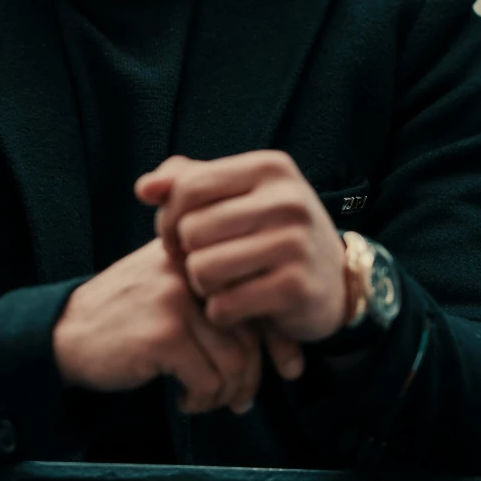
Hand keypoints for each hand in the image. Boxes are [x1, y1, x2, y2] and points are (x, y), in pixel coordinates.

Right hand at [52, 236, 264, 414]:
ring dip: (224, 395)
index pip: (258, 299)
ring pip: (235, 362)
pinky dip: (201, 402)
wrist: (64, 333)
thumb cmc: (123, 321)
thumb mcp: (172, 294)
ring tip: (205, 402)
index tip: (289, 369)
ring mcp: (177, 301)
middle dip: (250, 379)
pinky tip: (184, 401)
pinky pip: (208, 381)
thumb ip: (218, 305)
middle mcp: (191, 272)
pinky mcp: (164, 334)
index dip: (279, 341)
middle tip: (239, 401)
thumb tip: (278, 347)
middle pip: (251, 335)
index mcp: (198, 259)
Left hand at [135, 151, 349, 378]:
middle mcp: (287, 200)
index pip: (188, 187)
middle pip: (192, 230)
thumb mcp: (240, 197)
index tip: (178, 237)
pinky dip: (221, 312)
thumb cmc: (273, 233)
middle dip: (186, 255)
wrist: (337, 280)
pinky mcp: (296, 288)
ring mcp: (295, 244)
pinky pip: (224, 305)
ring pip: (203, 269)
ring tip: (220, 285)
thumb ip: (190, 182)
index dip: (169, 218)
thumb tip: (144, 188)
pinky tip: (238, 306)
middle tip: (203, 265)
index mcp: (270, 168)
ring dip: (202, 286)